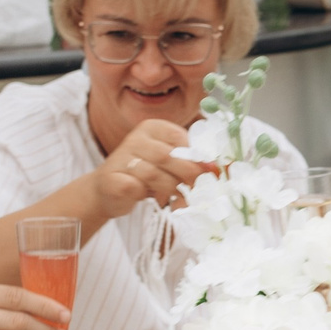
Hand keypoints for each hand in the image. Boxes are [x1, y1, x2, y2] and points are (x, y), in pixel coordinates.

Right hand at [88, 118, 210, 218]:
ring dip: (170, 189)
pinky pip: (136, 188)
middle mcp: (135, 138)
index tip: (210, 173)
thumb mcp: (171, 165)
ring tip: (178, 198)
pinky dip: (150, 197)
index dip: (197, 157)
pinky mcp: (111, 178)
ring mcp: (121, 157)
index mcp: (153, 127)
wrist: (109, 191)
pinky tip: (158, 201)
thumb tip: (221, 169)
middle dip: (187, 175)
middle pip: (168, 156)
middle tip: (197, 189)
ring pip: (153, 174)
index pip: (180, 138)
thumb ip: (193, 163)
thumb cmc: (146, 176)